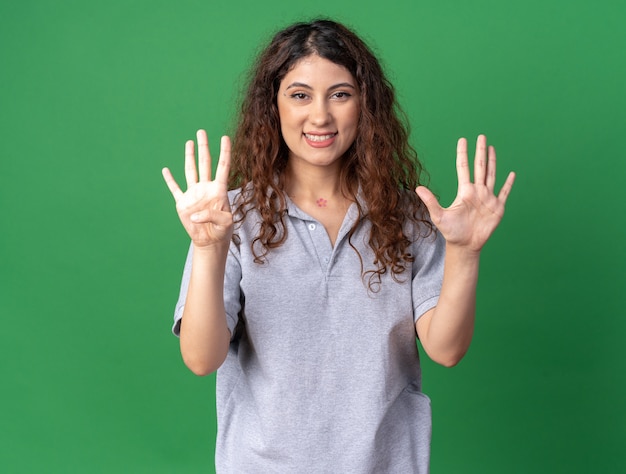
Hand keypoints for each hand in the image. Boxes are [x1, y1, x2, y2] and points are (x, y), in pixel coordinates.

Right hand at [162, 130, 232, 248]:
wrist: (210, 240)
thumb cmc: (222, 231)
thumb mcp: (225, 223)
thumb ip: (213, 215)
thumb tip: (195, 214)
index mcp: (219, 190)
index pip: (223, 167)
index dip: (224, 152)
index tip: (225, 137)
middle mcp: (206, 188)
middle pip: (205, 163)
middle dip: (204, 147)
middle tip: (201, 131)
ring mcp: (194, 194)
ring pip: (190, 170)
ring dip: (189, 156)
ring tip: (189, 142)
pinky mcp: (183, 203)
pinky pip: (175, 189)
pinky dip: (170, 180)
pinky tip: (166, 170)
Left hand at [416, 135, 514, 252]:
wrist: (465, 245)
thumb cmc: (451, 231)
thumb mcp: (439, 215)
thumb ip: (431, 201)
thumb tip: (417, 187)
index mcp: (464, 191)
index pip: (463, 167)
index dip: (463, 154)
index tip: (462, 140)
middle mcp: (477, 191)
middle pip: (480, 167)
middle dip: (480, 151)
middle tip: (481, 136)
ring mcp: (488, 198)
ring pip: (491, 175)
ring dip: (492, 162)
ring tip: (491, 147)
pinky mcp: (497, 208)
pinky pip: (504, 193)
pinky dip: (508, 184)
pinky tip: (512, 174)